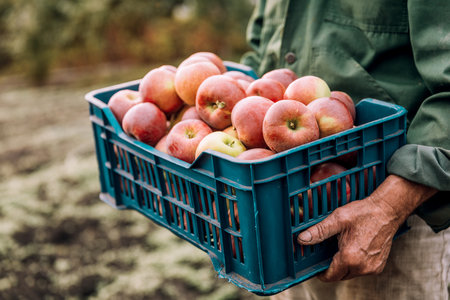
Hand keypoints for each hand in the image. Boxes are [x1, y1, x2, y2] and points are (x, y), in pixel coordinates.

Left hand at [297, 175, 436, 281]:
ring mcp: (372, 268)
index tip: (316, 267)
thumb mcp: (338, 219)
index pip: (330, 276)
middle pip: (340, 276)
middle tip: (327, 253)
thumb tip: (303, 239)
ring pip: (351, 273)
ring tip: (341, 248)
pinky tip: (353, 249)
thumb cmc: (364, 213)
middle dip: (332, 267)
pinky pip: (361, 270)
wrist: (387, 211)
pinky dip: (355, 263)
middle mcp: (363, 267)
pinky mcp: (378, 266)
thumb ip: (319, 231)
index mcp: (350, 257)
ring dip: (343, 265)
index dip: (320, 273)